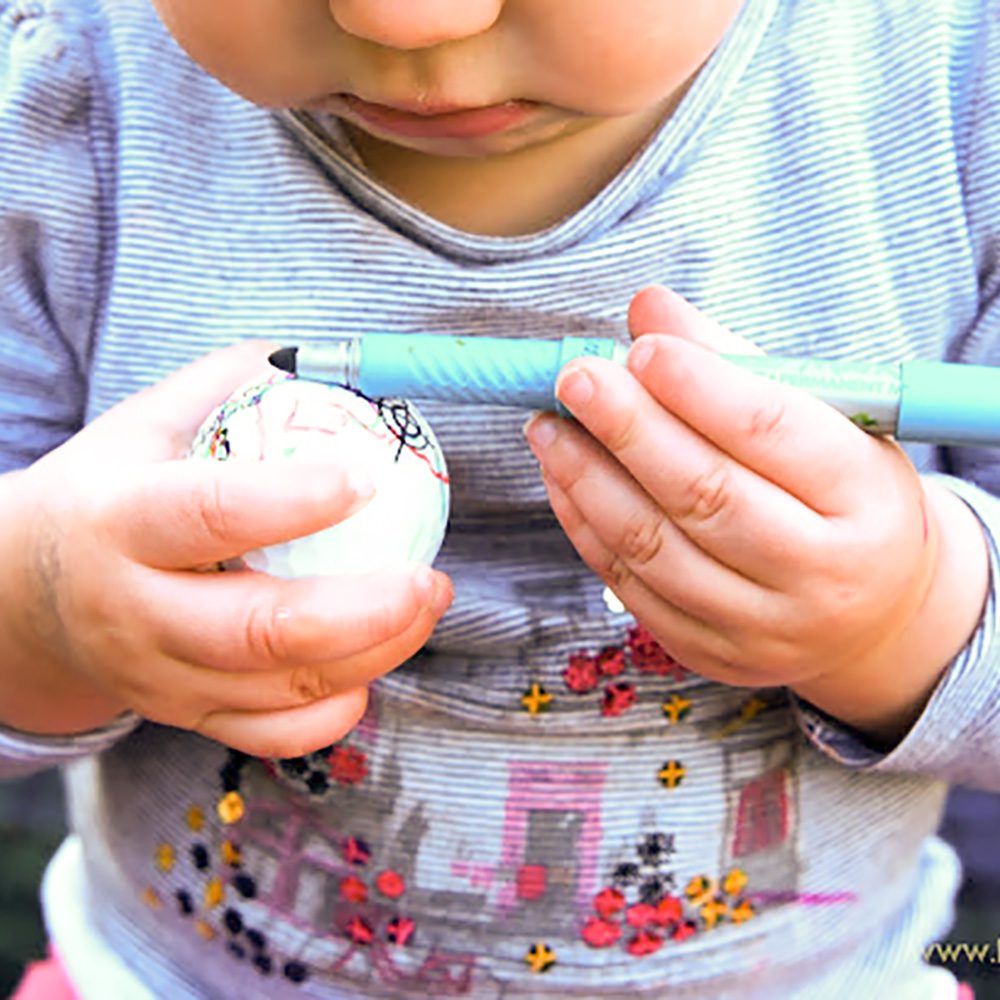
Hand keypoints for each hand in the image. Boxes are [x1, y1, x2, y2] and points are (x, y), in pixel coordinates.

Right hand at [0, 342, 452, 756]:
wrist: (30, 594)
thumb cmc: (108, 493)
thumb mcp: (146, 422)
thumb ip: (232, 384)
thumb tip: (333, 359)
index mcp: (120, 522)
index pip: (212, 514)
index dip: (294, 501)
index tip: (366, 480)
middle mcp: (134, 613)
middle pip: (260, 630)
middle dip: (365, 611)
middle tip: (428, 576)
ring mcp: (160, 679)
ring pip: (281, 689)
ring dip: (376, 652)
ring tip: (426, 601)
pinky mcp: (187, 718)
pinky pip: (274, 736)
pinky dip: (339, 710)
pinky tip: (376, 662)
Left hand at [525, 286, 988, 742]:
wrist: (875, 616)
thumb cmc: (844, 498)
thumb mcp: (827, 423)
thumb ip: (737, 361)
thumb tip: (648, 309)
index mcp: (866, 497)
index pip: (772, 431)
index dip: (698, 387)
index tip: (641, 348)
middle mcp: (820, 573)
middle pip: (703, 494)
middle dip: (627, 428)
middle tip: (574, 378)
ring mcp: (763, 626)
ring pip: (653, 546)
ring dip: (587, 478)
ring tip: (549, 426)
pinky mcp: (710, 653)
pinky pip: (630, 586)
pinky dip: (585, 526)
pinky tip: (562, 479)